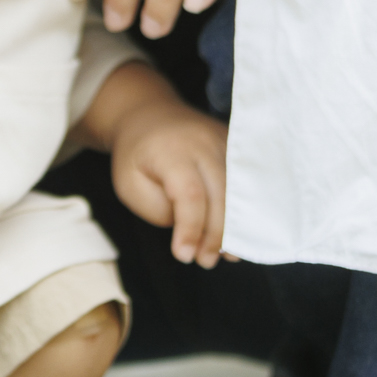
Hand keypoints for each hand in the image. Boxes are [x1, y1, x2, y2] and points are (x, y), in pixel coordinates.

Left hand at [108, 95, 230, 267]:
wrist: (149, 115)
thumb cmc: (136, 156)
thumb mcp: (129, 184)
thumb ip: (158, 209)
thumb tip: (193, 230)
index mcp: (172, 150)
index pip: (190, 194)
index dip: (191, 229)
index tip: (183, 255)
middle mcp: (204, 142)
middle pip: (222, 195)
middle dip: (216, 235)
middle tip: (205, 261)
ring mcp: (225, 142)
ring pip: (240, 191)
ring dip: (234, 228)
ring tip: (225, 255)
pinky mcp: (237, 147)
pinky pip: (247, 183)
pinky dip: (244, 211)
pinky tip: (239, 235)